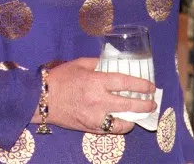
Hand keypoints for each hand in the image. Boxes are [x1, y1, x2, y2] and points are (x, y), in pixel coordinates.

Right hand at [37, 57, 156, 132]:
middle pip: (128, 104)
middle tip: (152, 103)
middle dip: (144, 104)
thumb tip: (115, 62)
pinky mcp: (88, 127)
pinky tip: (124, 122)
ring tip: (141, 115)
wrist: (40, 99)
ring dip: (134, 119)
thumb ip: (100, 63)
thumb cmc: (60, 78)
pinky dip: (119, 127)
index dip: (142, 85)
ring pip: (121, 122)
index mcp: (97, 81)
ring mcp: (93, 116)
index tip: (151, 87)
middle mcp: (98, 100)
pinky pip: (109, 130)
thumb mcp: (81, 63)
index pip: (126, 83)